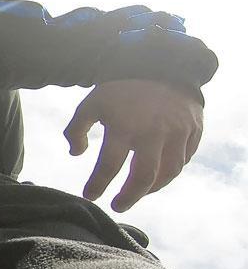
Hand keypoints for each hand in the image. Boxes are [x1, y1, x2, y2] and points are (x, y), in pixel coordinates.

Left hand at [63, 79, 203, 211]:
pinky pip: (185, 159)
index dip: (97, 184)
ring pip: (169, 172)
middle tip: (117, 206)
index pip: (108, 166)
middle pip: (143, 177)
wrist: (159, 62)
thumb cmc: (120, 87)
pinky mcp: (193, 129)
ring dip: (153, 188)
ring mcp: (177, 132)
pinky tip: (159, 175)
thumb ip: (77, 129)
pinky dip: (172, 171)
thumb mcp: (91, 103)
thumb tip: (75, 153)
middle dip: (129, 196)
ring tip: (138, 193)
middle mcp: (153, 133)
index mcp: (124, 127)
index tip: (89, 195)